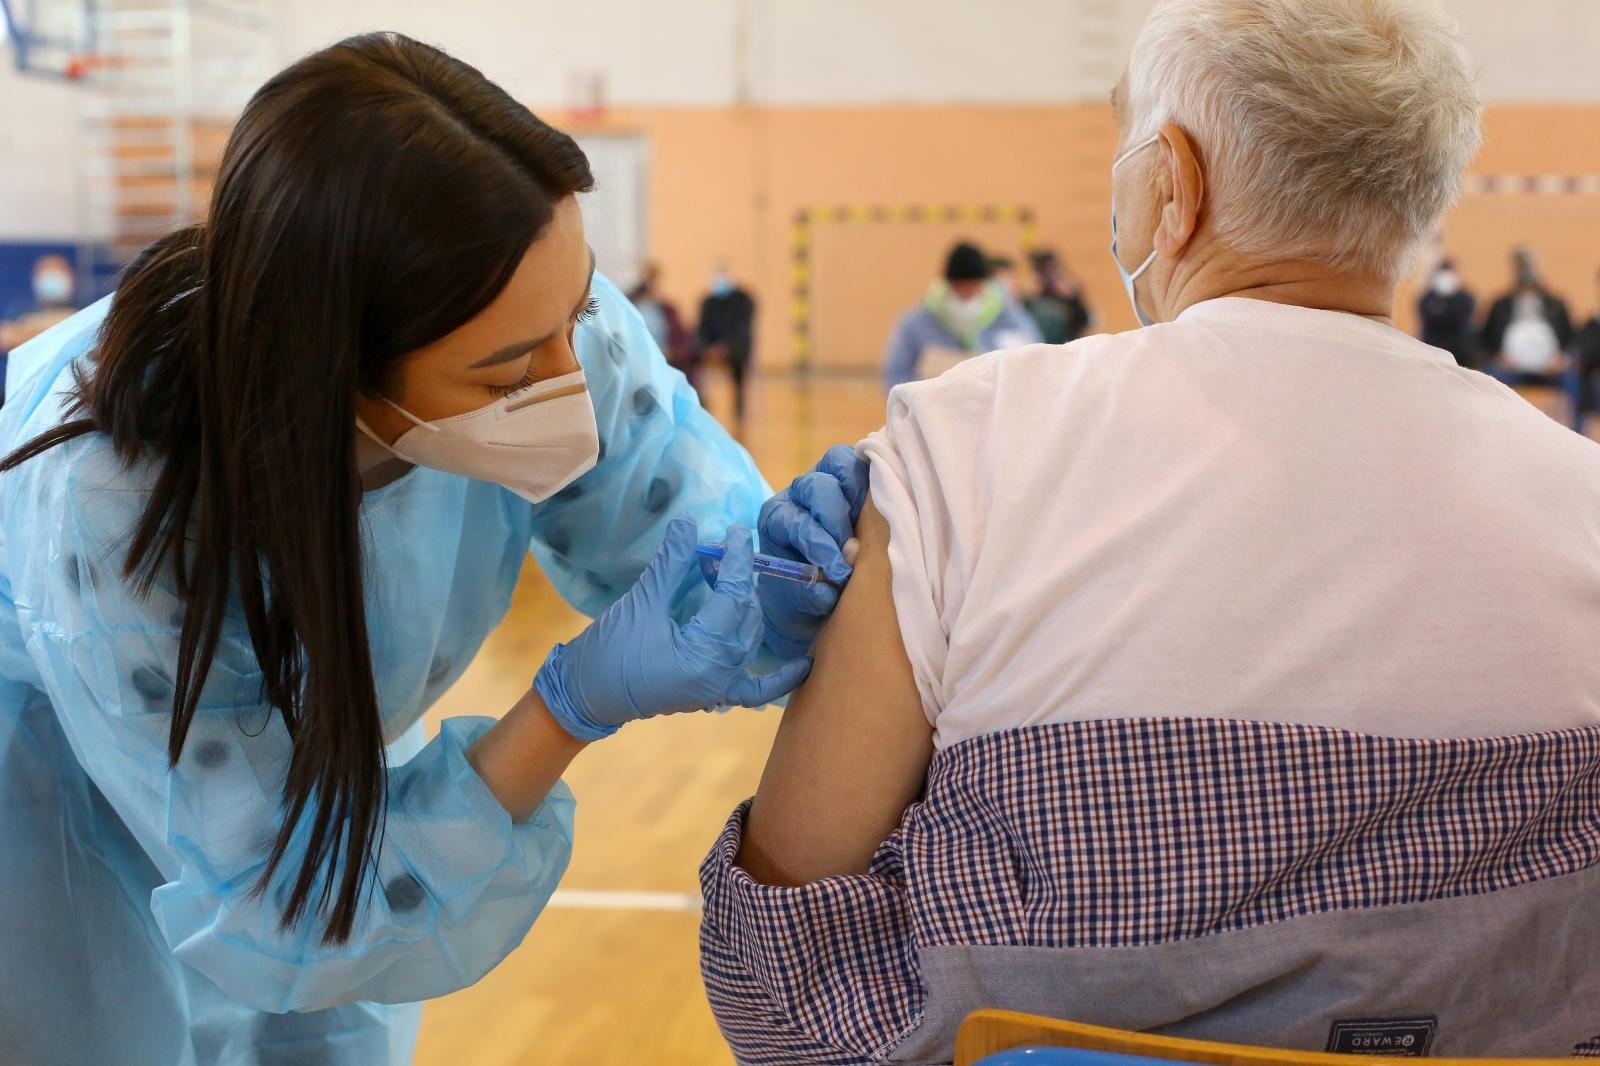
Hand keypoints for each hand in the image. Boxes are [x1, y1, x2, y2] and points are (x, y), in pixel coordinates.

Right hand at [534, 517, 812, 741]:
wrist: (586, 695)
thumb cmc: (608, 651)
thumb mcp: (641, 602)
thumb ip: (671, 564)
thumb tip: (689, 522)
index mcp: (703, 655)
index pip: (732, 598)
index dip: (736, 560)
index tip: (738, 532)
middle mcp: (720, 677)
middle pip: (746, 618)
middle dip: (737, 581)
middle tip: (716, 553)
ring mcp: (719, 690)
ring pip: (751, 641)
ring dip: (746, 608)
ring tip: (724, 579)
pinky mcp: (714, 695)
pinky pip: (756, 690)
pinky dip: (779, 679)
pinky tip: (804, 666)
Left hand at [757, 444, 869, 659]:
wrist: (818, 594)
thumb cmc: (805, 596)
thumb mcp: (800, 602)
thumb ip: (808, 593)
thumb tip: (829, 586)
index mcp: (776, 519)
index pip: (796, 522)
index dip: (819, 545)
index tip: (840, 572)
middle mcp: (798, 494)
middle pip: (816, 486)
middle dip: (837, 519)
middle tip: (854, 552)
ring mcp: (827, 478)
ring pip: (840, 462)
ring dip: (859, 491)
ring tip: (875, 522)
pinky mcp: (854, 475)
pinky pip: (864, 461)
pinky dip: (875, 476)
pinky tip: (887, 503)